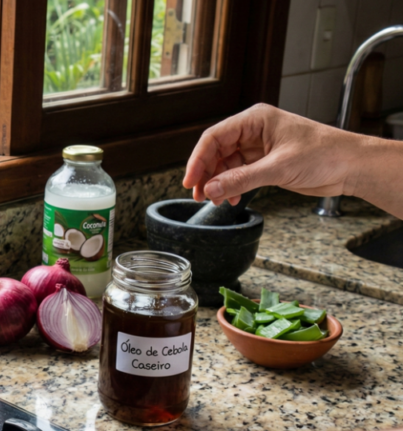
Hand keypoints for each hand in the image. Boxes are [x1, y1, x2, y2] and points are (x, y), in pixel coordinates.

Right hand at [182, 104, 364, 205]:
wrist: (352, 166)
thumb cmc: (326, 154)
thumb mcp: (279, 168)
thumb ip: (241, 179)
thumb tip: (212, 188)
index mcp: (255, 120)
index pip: (214, 137)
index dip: (198, 159)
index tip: (189, 180)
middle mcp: (254, 131)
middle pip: (216, 151)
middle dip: (207, 174)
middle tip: (200, 194)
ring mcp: (259, 147)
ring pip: (225, 164)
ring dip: (218, 183)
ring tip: (216, 199)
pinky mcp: (265, 162)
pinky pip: (238, 173)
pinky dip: (232, 186)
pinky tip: (231, 198)